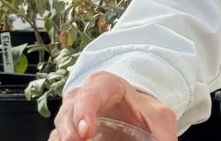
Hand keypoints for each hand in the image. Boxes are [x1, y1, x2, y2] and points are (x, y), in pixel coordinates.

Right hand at [50, 71, 177, 140]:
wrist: (136, 114)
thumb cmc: (144, 111)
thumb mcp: (159, 117)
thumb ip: (164, 133)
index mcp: (105, 85)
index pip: (91, 93)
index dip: (85, 110)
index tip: (86, 132)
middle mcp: (82, 95)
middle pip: (69, 110)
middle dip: (69, 129)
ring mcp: (71, 113)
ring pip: (60, 124)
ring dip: (62, 137)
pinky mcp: (66, 131)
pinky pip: (56, 136)